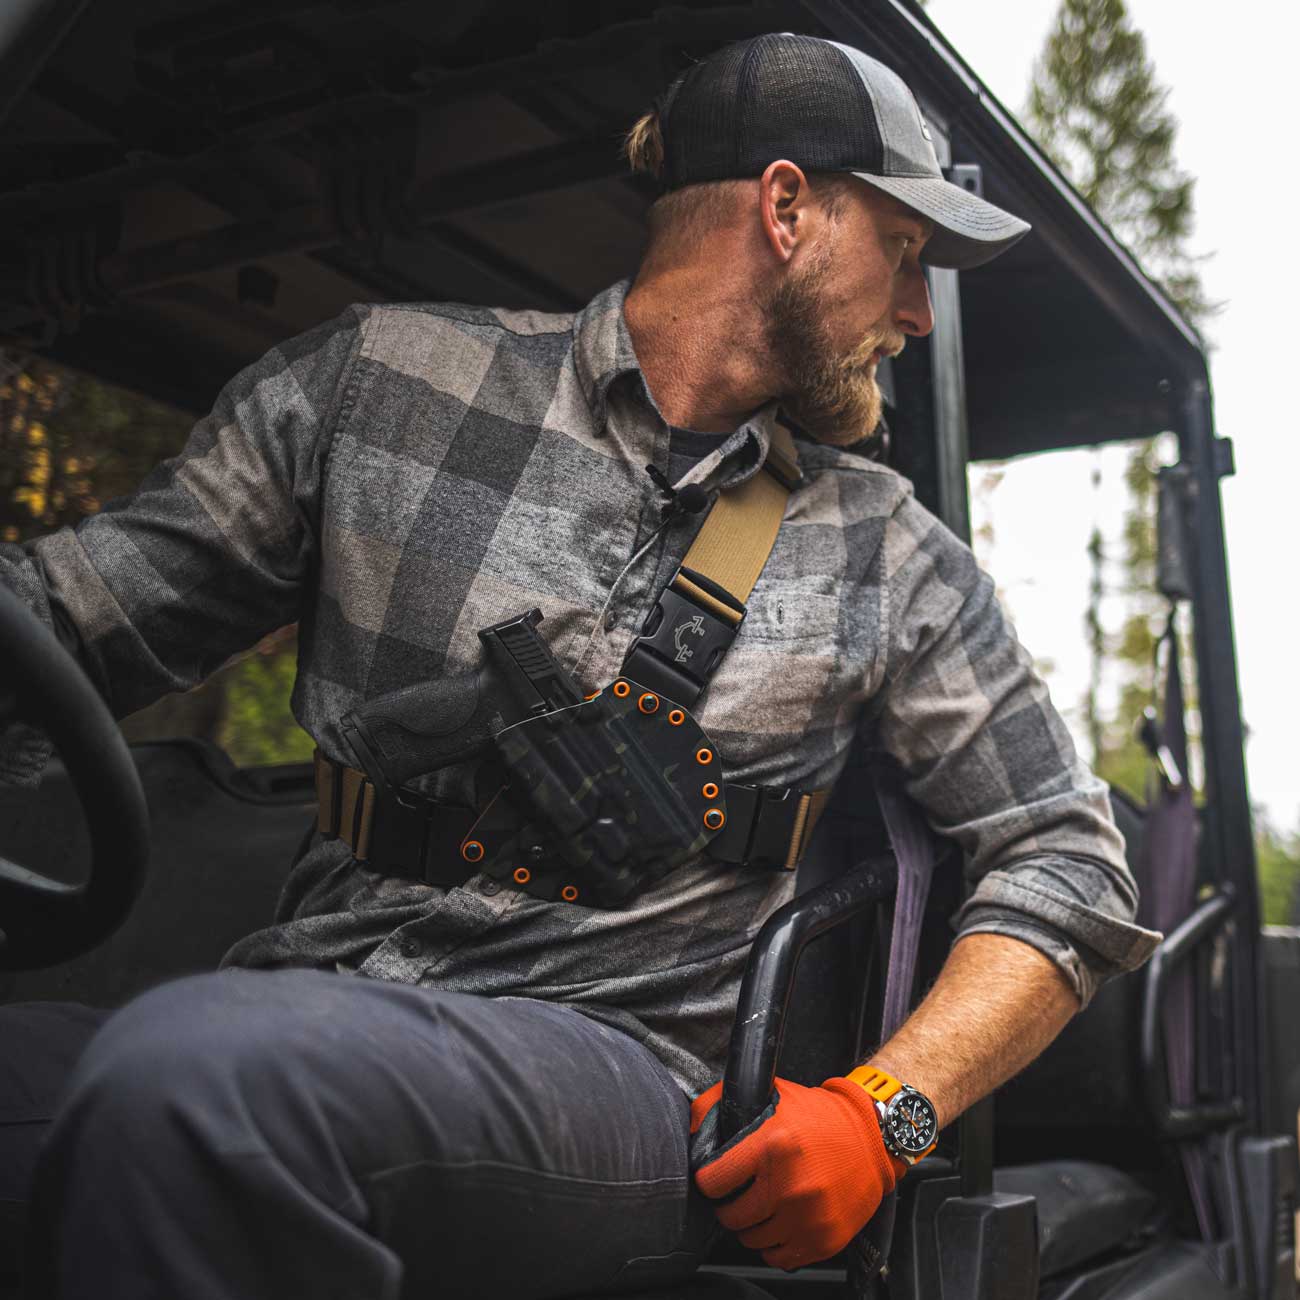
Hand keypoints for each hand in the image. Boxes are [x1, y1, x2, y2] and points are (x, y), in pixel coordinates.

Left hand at [690, 1076, 905, 1270]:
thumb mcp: (773, 1095)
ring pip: (752, 1240)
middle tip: (739, 1193)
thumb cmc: (821, 1116)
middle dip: (728, 1204)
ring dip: (751, 1226)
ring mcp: (807, 1218)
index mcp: (771, 1147)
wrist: (874, 1138)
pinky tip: (780, 1222)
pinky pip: (779, 1257)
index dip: (709, 1179)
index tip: (715, 1177)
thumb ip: (726, 1102)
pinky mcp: (824, 1240)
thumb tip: (693, 1124)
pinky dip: (774, 1244)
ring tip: (761, 1206)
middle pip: (730, 1216)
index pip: (712, 1182)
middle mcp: (788, 1187)